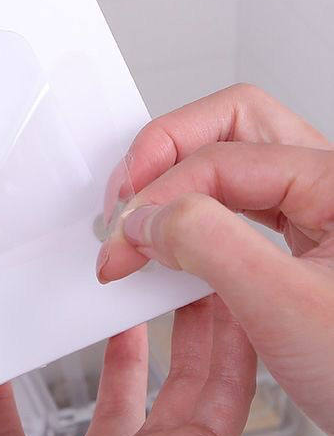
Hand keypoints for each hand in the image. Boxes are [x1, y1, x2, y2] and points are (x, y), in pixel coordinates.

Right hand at [97, 82, 333, 435]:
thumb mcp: (287, 309)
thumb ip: (210, 246)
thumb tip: (147, 216)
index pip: (222, 158)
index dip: (161, 194)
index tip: (122, 239)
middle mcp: (331, 185)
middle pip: (231, 126)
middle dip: (167, 154)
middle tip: (126, 198)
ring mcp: (322, 214)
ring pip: (235, 160)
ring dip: (180, 180)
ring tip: (144, 213)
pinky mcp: (308, 248)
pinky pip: (242, 207)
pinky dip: (199, 216)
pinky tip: (177, 246)